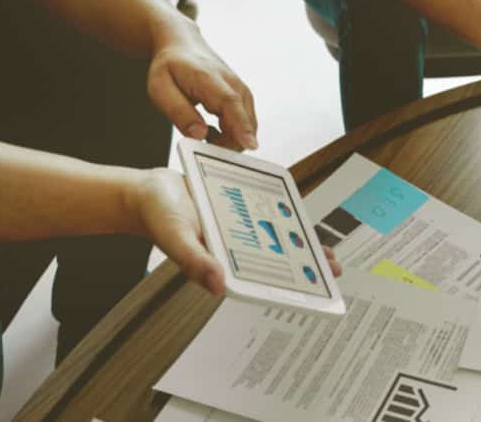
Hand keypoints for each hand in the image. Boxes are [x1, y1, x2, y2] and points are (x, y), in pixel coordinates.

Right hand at [127, 169, 342, 295]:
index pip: (259, 281)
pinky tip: (298, 222)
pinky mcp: (236, 214)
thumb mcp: (175, 236)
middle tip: (333, 267)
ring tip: (324, 251)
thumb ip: (194, 261)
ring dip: (296, 245)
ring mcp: (235, 233)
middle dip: (302, 266)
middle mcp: (231, 251)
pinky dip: (280, 221)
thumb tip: (218, 286)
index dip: (286, 287)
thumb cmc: (157, 215)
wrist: (147, 189)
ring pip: (272, 242)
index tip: (314, 290)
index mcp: (220, 263)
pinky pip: (263, 219)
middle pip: (273, 262)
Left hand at [147, 16, 257, 149]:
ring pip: (247, 126)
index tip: (250, 144)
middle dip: (229, 144)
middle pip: (243, 121)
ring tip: (202, 132)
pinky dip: (232, 134)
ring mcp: (242, 90)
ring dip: (229, 140)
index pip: (230, 104)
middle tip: (202, 147)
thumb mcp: (160, 89)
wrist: (183, 45)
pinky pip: (245, 124)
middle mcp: (233, 84)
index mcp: (209, 78)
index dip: (241, 126)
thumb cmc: (170, 67)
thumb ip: (178, 112)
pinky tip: (212, 130)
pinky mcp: (244, 98)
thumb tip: (199, 135)